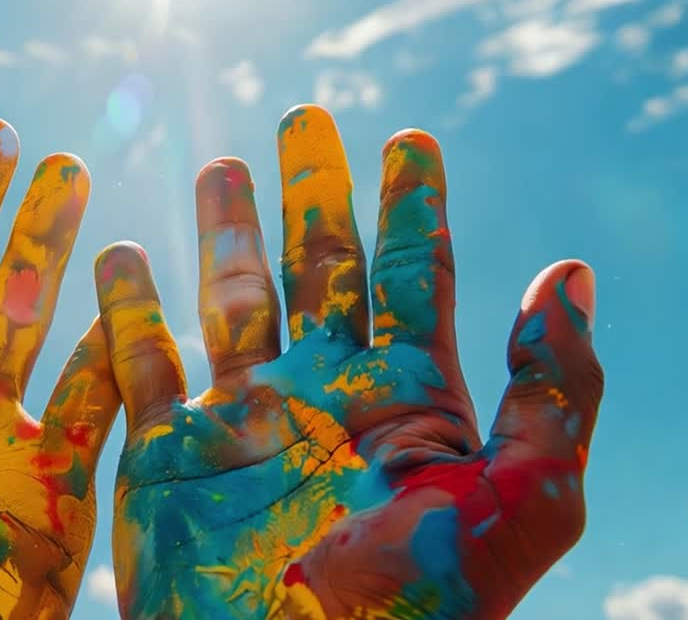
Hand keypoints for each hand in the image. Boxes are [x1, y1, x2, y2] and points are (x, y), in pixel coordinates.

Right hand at [95, 105, 602, 618]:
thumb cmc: (416, 611)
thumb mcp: (522, 504)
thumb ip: (553, 393)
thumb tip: (571, 271)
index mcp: (406, 399)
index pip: (413, 275)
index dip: (413, 204)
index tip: (411, 139)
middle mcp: (323, 395)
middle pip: (317, 268)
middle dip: (313, 193)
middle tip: (304, 118)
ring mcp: (243, 421)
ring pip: (230, 297)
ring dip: (225, 230)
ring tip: (222, 163)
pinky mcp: (168, 455)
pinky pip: (141, 364)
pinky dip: (124, 310)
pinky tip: (116, 255)